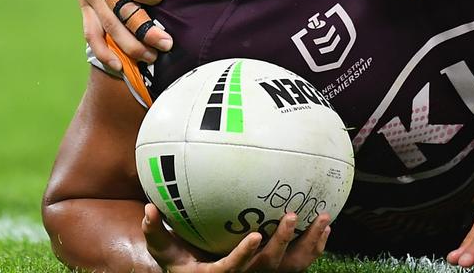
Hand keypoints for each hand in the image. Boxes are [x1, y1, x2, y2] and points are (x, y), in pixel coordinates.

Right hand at [143, 204, 330, 271]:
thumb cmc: (182, 266)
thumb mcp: (167, 254)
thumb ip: (157, 233)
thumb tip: (147, 208)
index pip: (234, 269)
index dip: (245, 255)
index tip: (256, 236)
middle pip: (269, 266)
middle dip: (283, 241)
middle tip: (292, 214)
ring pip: (292, 266)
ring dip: (310, 243)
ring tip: (323, 218)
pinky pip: (300, 264)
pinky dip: (314, 247)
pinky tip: (325, 228)